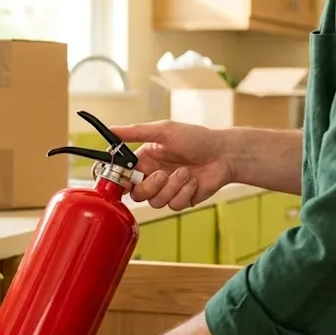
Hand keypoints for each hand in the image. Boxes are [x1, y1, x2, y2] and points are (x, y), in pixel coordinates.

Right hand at [109, 120, 232, 209]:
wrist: (224, 154)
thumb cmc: (196, 138)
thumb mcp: (164, 130)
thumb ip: (136, 132)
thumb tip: (111, 129)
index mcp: (145, 159)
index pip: (122, 174)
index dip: (118, 181)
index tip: (122, 181)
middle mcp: (153, 175)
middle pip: (136, 194)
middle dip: (149, 186)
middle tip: (163, 174)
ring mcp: (167, 190)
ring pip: (155, 202)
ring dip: (172, 187)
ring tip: (186, 173)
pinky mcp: (181, 200)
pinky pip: (173, 205)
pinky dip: (184, 193)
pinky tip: (193, 181)